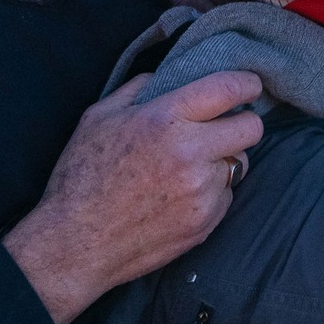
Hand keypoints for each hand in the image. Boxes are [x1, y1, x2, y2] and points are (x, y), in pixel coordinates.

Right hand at [3, 69, 263, 323]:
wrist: (72, 248)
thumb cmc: (80, 178)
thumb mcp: (100, 117)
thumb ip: (139, 88)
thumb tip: (166, 75)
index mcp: (166, 119)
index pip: (230, 88)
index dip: (247, 84)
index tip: (249, 86)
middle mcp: (191, 153)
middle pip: (251, 128)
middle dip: (241, 124)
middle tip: (223, 129)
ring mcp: (200, 191)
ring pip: (239, 164)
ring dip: (223, 162)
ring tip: (190, 169)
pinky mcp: (203, 223)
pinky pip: (225, 197)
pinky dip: (211, 195)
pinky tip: (180, 198)